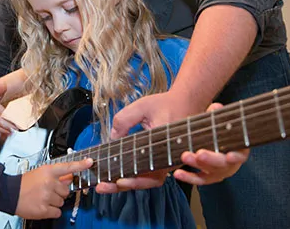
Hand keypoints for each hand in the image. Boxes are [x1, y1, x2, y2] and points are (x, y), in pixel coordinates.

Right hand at [16, 158, 92, 219]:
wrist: (9, 194)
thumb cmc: (24, 183)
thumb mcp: (39, 173)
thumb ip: (55, 175)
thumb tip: (70, 177)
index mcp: (47, 171)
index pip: (67, 167)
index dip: (80, 165)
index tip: (89, 162)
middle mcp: (48, 183)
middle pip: (66, 190)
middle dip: (59, 192)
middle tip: (47, 190)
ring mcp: (46, 196)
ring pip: (62, 202)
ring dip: (55, 202)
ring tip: (43, 198)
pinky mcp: (43, 209)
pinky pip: (57, 212)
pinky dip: (52, 211)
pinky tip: (43, 205)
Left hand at [94, 100, 247, 192]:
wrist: (186, 102)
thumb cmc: (166, 104)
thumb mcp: (141, 106)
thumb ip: (124, 120)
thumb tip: (112, 137)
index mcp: (166, 144)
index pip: (151, 168)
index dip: (136, 179)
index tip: (119, 180)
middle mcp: (170, 157)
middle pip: (150, 181)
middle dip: (127, 186)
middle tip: (103, 186)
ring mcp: (169, 160)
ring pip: (150, 180)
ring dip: (129, 184)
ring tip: (105, 185)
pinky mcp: (165, 160)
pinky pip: (150, 173)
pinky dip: (134, 177)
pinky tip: (116, 177)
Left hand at [172, 103, 248, 184]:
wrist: (213, 140)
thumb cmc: (218, 130)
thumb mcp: (219, 121)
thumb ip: (217, 115)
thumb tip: (216, 107)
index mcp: (239, 149)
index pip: (241, 155)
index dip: (236, 157)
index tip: (230, 156)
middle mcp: (231, 163)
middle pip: (223, 165)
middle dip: (211, 159)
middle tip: (199, 154)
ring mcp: (220, 172)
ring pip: (210, 172)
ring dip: (196, 165)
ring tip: (184, 156)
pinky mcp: (207, 177)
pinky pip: (198, 179)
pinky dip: (188, 177)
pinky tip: (177, 173)